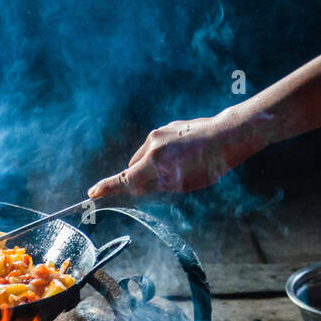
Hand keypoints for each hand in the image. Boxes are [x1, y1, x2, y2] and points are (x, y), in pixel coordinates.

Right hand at [88, 112, 250, 198]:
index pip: (125, 179)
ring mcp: (160, 133)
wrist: (228, 135)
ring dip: (152, 165)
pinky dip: (163, 154)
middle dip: (140, 178)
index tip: (92, 193)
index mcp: (154, 162)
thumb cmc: (208, 165)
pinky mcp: (169, 127)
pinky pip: (157, 145)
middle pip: (134, 167)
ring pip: (145, 156)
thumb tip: (139, 187)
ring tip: (180, 168)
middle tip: (163, 185)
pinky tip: (184, 156)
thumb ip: (156, 185)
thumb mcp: (182, 184)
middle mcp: (152, 144)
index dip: (107, 188)